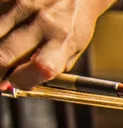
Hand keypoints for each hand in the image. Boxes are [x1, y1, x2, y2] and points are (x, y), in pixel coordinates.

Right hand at [0, 0, 114, 90]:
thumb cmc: (74, 25)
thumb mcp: (71, 51)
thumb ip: (47, 69)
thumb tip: (10, 83)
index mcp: (65, 41)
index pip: (40, 68)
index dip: (20, 81)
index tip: (13, 84)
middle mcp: (45, 21)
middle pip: (4, 56)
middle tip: (0, 76)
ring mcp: (24, 5)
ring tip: (4, 52)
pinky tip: (5, 35)